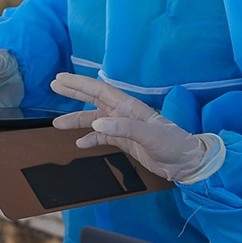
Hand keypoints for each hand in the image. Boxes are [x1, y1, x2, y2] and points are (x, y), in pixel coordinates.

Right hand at [49, 73, 224, 183]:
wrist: (186, 163)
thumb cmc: (173, 145)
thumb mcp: (149, 136)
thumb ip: (123, 128)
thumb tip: (96, 124)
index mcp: (129, 107)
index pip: (99, 90)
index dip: (79, 84)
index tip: (61, 79)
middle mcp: (123, 114)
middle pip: (94, 99)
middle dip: (74, 92)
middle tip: (55, 85)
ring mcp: (123, 128)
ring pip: (94, 120)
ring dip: (77, 120)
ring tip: (57, 123)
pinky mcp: (125, 142)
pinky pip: (102, 137)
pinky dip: (90, 138)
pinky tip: (80, 143)